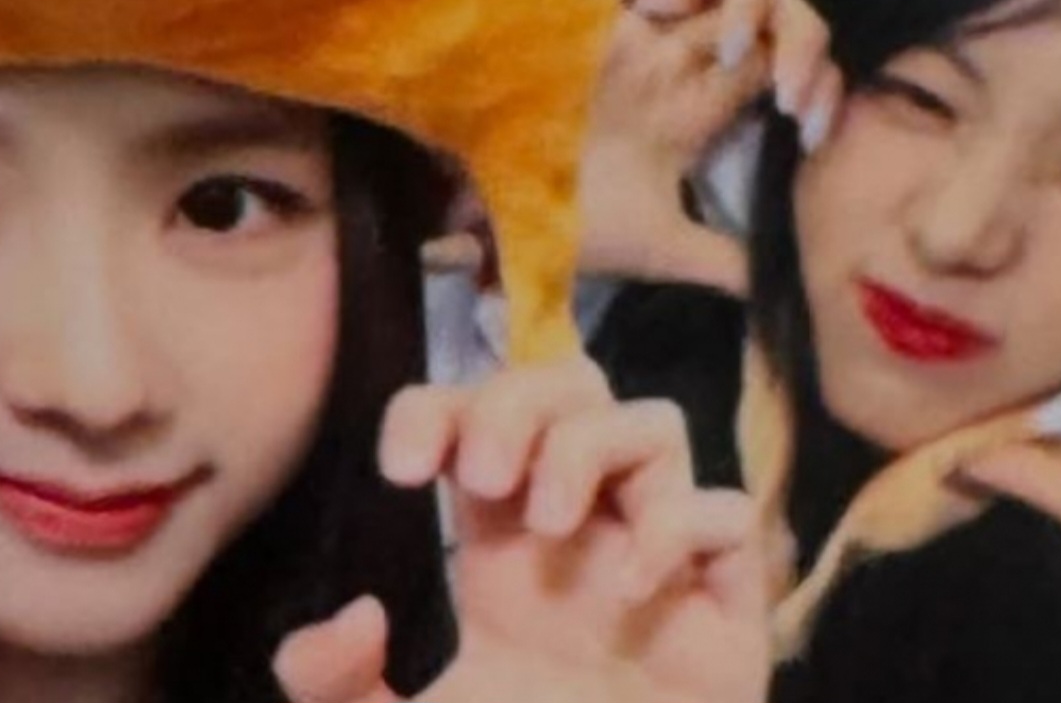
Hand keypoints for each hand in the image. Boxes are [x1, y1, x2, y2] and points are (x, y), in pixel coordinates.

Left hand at [276, 360, 769, 702]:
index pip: (476, 416)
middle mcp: (585, 530)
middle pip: (570, 387)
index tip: (402, 470)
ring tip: (547, 524)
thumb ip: (332, 682)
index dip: (436, 410)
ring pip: (654, 424)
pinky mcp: (727, 611)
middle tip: (479, 477)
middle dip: (517, 403)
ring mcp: (658, 560)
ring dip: (589, 448)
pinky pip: (728, 515)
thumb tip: (358, 613)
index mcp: (501, 540)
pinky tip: (626, 592)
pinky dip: (678, 529)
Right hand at [579, 0, 837, 292]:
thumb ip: (720, 261)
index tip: (815, 134)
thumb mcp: (658, 244)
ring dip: (769, 11)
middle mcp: (680, 57)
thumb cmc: (563, 212)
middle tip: (800, 101)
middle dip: (808, 43)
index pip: (780, 68)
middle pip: (774, 15)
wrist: (496, 197)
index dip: (816, 86)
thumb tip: (788, 292)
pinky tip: (721, 35)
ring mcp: (652, 24)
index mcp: (694, 108)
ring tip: (757, 63)